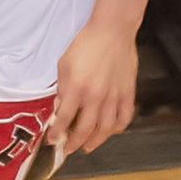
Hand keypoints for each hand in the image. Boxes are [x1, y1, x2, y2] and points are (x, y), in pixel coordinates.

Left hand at [49, 17, 136, 153]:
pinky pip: (124, 118)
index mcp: (77, 88)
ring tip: (87, 146)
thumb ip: (62, 90)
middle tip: (68, 148)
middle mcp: (96, 96)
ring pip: (105, 129)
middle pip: (84, 130)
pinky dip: (117, 128)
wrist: (112, 31)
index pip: (64, 120)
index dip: (56, 133)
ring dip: (95, 141)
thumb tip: (60, 109)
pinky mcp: (127, 93)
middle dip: (74, 143)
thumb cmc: (87, 44)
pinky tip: (110, 130)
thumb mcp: (64, 65)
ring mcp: (114, 96)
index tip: (53, 140)